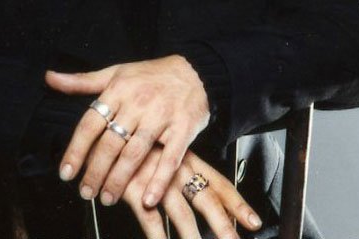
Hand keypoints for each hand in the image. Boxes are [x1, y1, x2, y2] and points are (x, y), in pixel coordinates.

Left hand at [46, 54, 209, 207]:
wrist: (196, 70)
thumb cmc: (151, 75)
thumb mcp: (116, 72)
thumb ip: (82, 81)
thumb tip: (49, 78)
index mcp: (118, 90)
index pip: (90, 124)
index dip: (76, 150)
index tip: (66, 174)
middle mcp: (139, 103)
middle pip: (110, 143)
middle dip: (95, 172)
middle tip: (85, 193)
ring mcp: (162, 116)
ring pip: (135, 154)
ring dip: (119, 180)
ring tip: (108, 198)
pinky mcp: (184, 128)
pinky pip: (170, 159)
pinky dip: (159, 181)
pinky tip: (147, 199)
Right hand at [123, 148, 262, 238]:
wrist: (103, 131)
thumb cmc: (133, 144)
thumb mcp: (161, 153)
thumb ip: (179, 171)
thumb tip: (199, 192)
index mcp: (187, 161)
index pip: (219, 184)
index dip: (237, 204)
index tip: (255, 222)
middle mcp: (176, 170)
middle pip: (206, 200)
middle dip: (223, 225)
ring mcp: (156, 179)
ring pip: (181, 214)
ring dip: (192, 237)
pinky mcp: (134, 189)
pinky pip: (149, 220)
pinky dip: (158, 236)